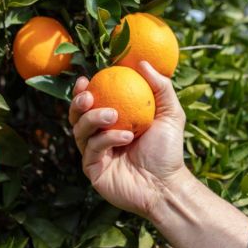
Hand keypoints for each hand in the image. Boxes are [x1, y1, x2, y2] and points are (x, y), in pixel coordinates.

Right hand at [69, 61, 187, 218]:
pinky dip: (107, 138)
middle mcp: (100, 137)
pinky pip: (92, 149)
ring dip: (93, 118)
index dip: (83, 90)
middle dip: (78, 103)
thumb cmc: (168, 150)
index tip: (86, 79)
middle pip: (77, 116)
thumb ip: (160, 87)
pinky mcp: (93, 170)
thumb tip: (142, 62)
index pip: (91, 103)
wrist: (167, 185)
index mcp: (112, 123)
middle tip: (89, 95)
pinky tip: (125, 136)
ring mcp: (95, 155)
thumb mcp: (171, 113)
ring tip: (113, 115)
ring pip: (79, 130)